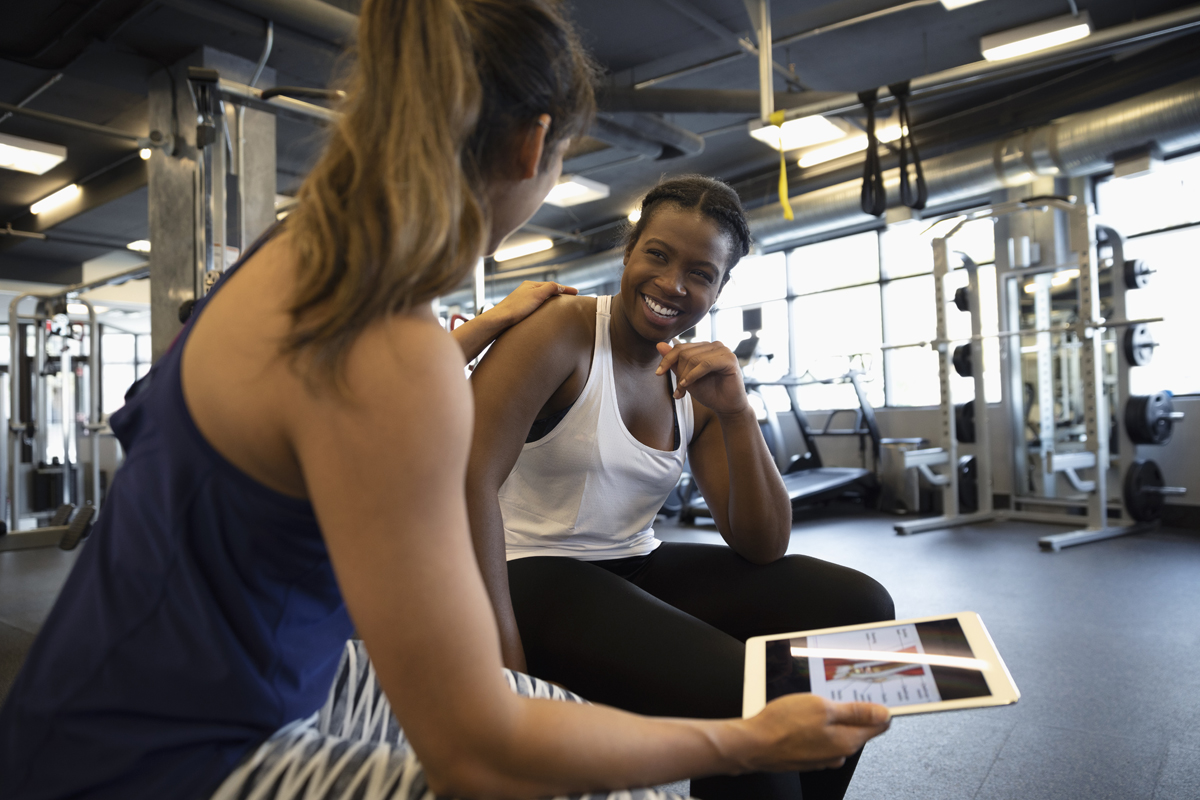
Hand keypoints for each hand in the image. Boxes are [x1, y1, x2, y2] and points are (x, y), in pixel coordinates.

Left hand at [491, 280, 576, 327]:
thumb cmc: (517, 308)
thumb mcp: (537, 295)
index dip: (565, 289)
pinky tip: (544, 313)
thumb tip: (560, 287)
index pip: (553, 285)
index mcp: (531, 285)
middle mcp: (526, 291)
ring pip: (541, 299)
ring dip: (551, 301)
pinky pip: (536, 306)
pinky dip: (544, 307)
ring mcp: (522, 300)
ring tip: (560, 306)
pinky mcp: (519, 310)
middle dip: (558, 294)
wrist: (500, 320)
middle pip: (547, 291)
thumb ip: (550, 288)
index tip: (577, 293)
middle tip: (571, 299)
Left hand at [655, 340, 748, 416]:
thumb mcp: (686, 378)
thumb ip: (674, 362)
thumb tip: (659, 344)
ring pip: (693, 359)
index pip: (680, 347)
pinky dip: (693, 375)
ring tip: (683, 391)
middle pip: (685, 353)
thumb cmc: (708, 392)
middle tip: (678, 390)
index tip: (658, 373)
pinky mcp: (729, 359)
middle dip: (678, 373)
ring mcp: (723, 351)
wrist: (727, 407)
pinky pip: (705, 364)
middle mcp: (714, 345)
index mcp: (704, 347)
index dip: (667, 359)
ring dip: (684, 377)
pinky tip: (688, 384)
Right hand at [738, 693, 890, 772]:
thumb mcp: (823, 708)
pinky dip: (818, 727)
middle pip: (858, 728)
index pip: (878, 725)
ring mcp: (823, 756)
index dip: (879, 708)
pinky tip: (804, 717)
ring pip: (838, 733)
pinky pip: (822, 738)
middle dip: (854, 711)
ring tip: (817, 702)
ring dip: (833, 718)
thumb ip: (855, 712)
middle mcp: (839, 753)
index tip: (876, 695)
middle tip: (839, 692)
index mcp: (848, 740)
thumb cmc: (784, 725)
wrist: (754, 745)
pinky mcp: (808, 756)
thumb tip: (883, 714)